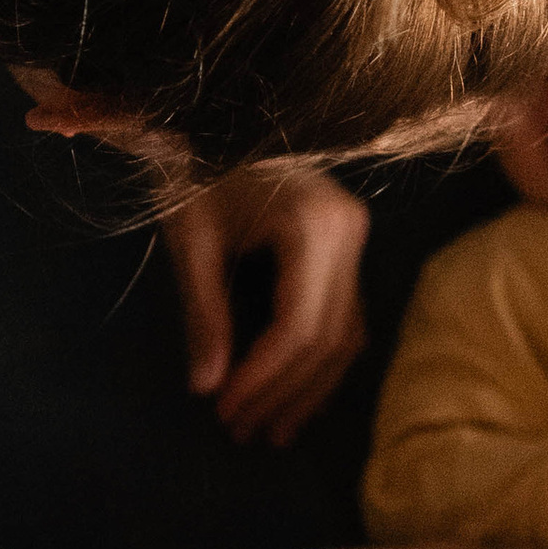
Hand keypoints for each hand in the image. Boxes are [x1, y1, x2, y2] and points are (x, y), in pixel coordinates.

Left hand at [158, 165, 369, 445]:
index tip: (224, 409)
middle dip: (284, 392)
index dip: (264, 378)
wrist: (214, 117)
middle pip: (328, 338)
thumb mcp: (191, 241)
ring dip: (307, 389)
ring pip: (346, 335)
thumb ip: (203, 315)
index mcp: (312, 224)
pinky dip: (318, 362)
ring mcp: (356, 238)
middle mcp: (349, 231)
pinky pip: (345, 318)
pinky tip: (291, 396)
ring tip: (268, 431)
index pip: (299, 326)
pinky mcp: (349, 246)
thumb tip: (207, 386)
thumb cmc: (194, 170)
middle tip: (240, 432)